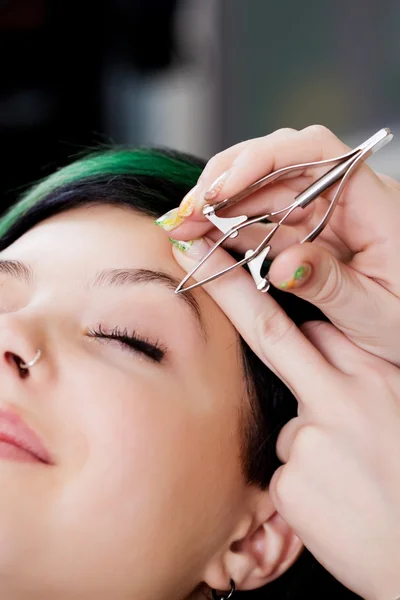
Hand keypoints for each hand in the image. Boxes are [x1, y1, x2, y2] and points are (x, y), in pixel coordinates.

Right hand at [159, 125, 399, 364]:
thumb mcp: (378, 312)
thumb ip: (332, 285)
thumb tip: (281, 265)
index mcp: (373, 202)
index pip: (315, 152)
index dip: (262, 158)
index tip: (222, 186)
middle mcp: (344, 199)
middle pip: (278, 166)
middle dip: (226, 183)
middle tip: (187, 211)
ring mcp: (323, 217)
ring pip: (263, 194)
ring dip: (220, 207)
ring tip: (183, 225)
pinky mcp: (307, 238)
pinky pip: (265, 225)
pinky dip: (232, 231)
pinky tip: (204, 239)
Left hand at [172, 238, 399, 599]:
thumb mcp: (395, 412)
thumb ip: (356, 381)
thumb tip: (317, 360)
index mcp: (377, 376)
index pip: (319, 324)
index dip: (281, 295)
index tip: (244, 255)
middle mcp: (343, 397)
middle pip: (272, 330)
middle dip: (228, 284)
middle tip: (194, 244)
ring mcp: (312, 439)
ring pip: (282, 423)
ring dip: (306, 445)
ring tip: (348, 478)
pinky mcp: (290, 483)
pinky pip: (280, 471)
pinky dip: (300, 484)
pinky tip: (332, 505)